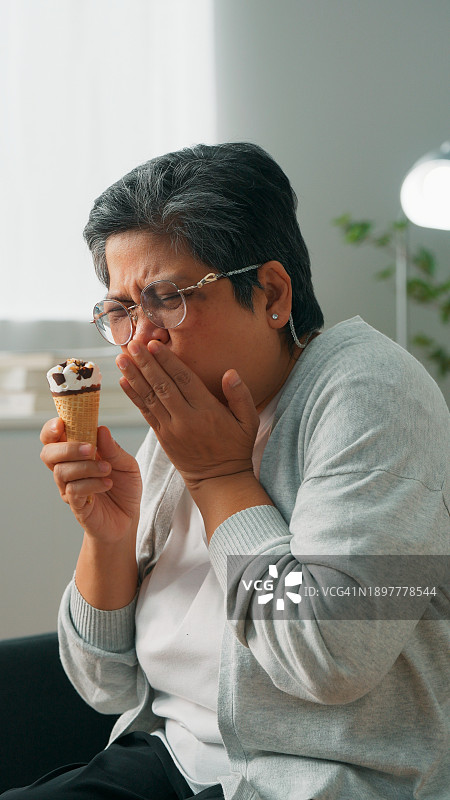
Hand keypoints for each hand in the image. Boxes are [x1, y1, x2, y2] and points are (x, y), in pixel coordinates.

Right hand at [40, 419, 141, 542]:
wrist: (129, 518)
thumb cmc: (124, 487)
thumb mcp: (127, 464)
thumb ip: (114, 449)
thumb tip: (101, 429)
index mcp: (76, 453)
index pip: (53, 437)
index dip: (51, 429)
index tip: (61, 423)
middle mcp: (68, 469)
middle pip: (48, 453)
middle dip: (67, 448)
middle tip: (90, 449)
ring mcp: (69, 488)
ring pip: (62, 471)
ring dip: (86, 467)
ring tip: (107, 469)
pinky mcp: (76, 505)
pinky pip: (74, 490)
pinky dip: (92, 484)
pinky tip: (107, 484)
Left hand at [116, 341, 259, 490]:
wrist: (219, 480)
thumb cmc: (236, 447)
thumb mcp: (249, 422)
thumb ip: (241, 396)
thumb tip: (231, 372)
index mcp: (207, 411)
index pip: (184, 380)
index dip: (167, 361)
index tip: (154, 344)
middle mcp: (186, 418)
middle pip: (162, 386)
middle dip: (145, 363)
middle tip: (132, 344)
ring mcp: (172, 429)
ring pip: (150, 398)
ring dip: (134, 376)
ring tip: (121, 358)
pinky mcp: (163, 437)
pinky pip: (145, 413)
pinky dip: (134, 397)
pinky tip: (124, 382)